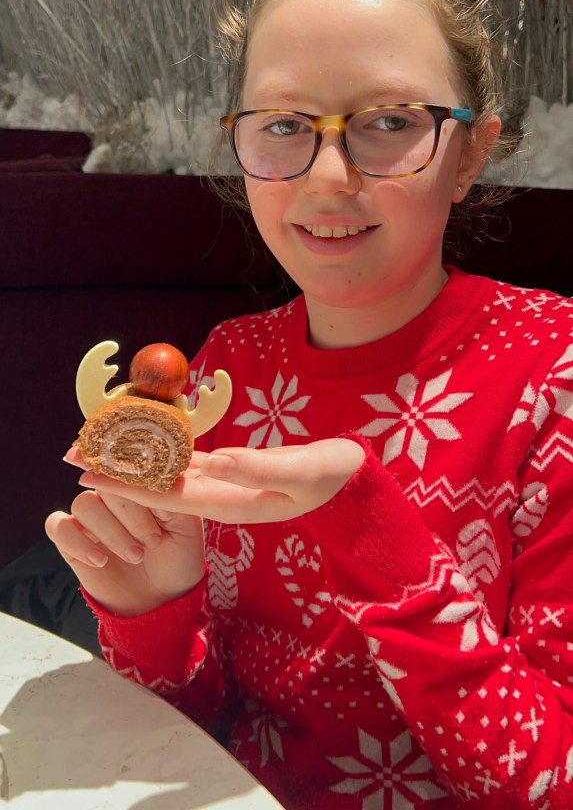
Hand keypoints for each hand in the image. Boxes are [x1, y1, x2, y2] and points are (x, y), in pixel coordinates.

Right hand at [45, 449, 205, 616]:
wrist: (163, 599)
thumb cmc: (178, 557)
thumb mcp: (186, 526)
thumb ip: (169, 496)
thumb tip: (152, 476)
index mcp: (140, 482)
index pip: (129, 464)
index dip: (136, 479)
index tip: (152, 501)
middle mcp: (112, 494)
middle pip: (105, 481)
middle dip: (130, 513)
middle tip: (152, 541)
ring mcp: (90, 516)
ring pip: (84, 503)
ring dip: (110, 531)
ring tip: (135, 554)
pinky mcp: (71, 539)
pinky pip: (58, 526)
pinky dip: (78, 541)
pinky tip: (100, 560)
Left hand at [73, 437, 364, 524]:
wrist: (353, 480)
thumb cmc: (334, 476)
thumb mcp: (303, 472)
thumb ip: (260, 468)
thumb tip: (216, 460)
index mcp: (235, 503)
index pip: (170, 496)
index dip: (129, 486)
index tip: (91, 475)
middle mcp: (223, 497)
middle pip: (161, 487)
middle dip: (118, 475)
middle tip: (74, 459)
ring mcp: (227, 485)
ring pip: (171, 474)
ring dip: (135, 463)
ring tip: (98, 449)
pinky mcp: (234, 470)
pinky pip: (190, 462)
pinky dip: (163, 452)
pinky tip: (143, 442)